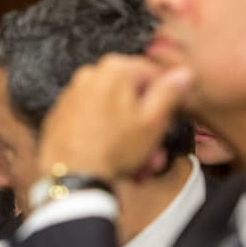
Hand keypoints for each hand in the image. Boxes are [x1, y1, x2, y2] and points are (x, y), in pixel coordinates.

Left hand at [37, 54, 191, 181]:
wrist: (73, 177)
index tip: (169, 116)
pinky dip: (106, 134)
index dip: (166, 97)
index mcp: (114, 69)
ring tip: (138, 160)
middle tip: (155, 146)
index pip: (152, 73)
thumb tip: (183, 74)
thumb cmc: (113, 150)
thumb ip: (169, 93)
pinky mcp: (62, 114)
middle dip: (146, 122)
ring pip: (112, 109)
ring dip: (129, 133)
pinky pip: (93, 119)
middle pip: (130, 94)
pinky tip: (115, 156)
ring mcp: (73, 94)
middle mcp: (90, 75)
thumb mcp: (153, 121)